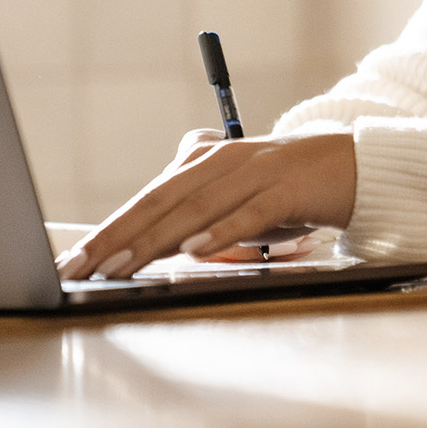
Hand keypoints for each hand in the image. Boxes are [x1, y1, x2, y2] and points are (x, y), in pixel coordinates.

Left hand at [54, 131, 356, 280]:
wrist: (352, 166)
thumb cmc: (286, 190)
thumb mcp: (233, 200)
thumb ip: (193, 215)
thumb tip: (148, 247)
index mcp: (202, 162)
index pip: (146, 199)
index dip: (108, 230)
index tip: (74, 260)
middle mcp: (220, 162)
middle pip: (159, 202)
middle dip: (116, 236)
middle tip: (81, 265)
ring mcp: (253, 173)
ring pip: (195, 208)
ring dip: (155, 238)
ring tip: (122, 264)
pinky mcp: (286, 188)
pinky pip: (248, 213)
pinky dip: (220, 231)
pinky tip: (194, 251)